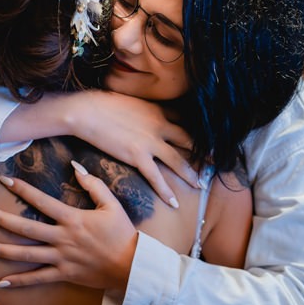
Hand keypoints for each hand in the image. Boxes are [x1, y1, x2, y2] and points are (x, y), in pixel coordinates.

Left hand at [0, 161, 137, 290]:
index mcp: (73, 219)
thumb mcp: (112, 204)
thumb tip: (75, 165)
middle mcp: (63, 238)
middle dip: (0, 219)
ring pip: (25, 254)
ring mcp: (61, 258)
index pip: (41, 202)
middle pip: (25, 228)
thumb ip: (93, 184)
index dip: (22, 190)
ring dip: (0, 250)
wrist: (132, 266)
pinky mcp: (64, 274)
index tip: (4, 180)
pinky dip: (18, 282)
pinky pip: (37, 279)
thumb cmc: (123, 233)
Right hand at [64, 91, 197, 204]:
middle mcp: (160, 125)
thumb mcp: (130, 101)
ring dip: (191, 174)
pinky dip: (166, 191)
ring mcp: (150, 141)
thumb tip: (143, 115)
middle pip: (188, 139)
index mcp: (157, 110)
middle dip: (203, 152)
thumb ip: (143, 109)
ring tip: (202, 185)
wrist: (87, 110)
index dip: (195, 130)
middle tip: (216, 161)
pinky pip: (156, 177)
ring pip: (178, 161)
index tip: (205, 138)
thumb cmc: (102, 103)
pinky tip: (174, 203)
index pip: (183, 120)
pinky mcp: (137, 156)